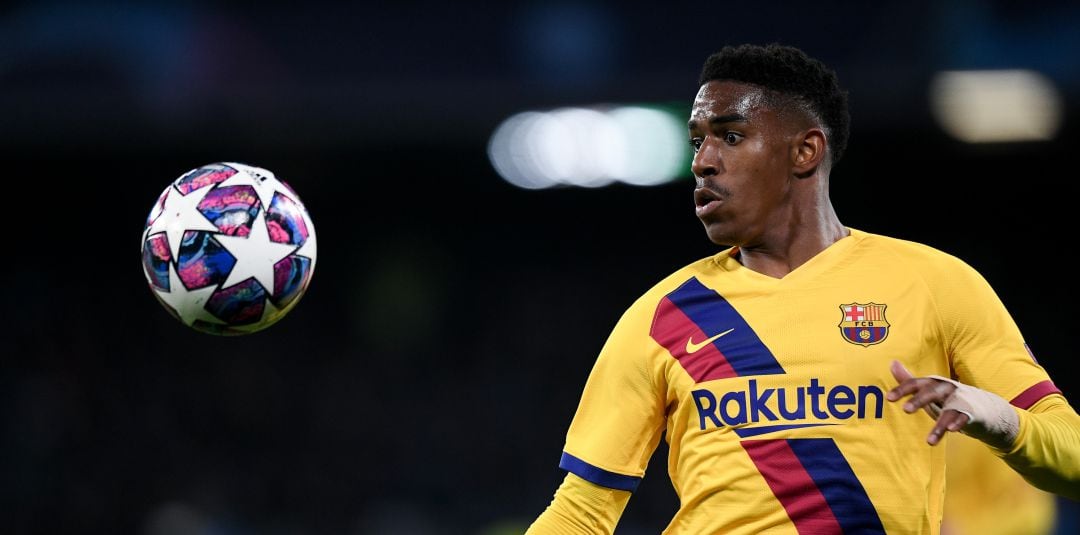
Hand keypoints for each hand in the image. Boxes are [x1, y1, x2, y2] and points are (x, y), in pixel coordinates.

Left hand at [887, 360, 1018, 448]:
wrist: (987, 409)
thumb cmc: (950, 400)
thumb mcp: (928, 391)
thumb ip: (909, 380)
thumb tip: (892, 362)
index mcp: (934, 383)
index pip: (916, 383)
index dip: (902, 389)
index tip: (889, 398)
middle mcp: (948, 388)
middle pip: (932, 391)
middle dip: (919, 400)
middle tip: (905, 410)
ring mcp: (962, 400)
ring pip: (949, 411)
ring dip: (939, 425)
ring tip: (929, 441)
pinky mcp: (974, 413)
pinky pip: (966, 418)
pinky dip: (959, 423)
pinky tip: (952, 431)